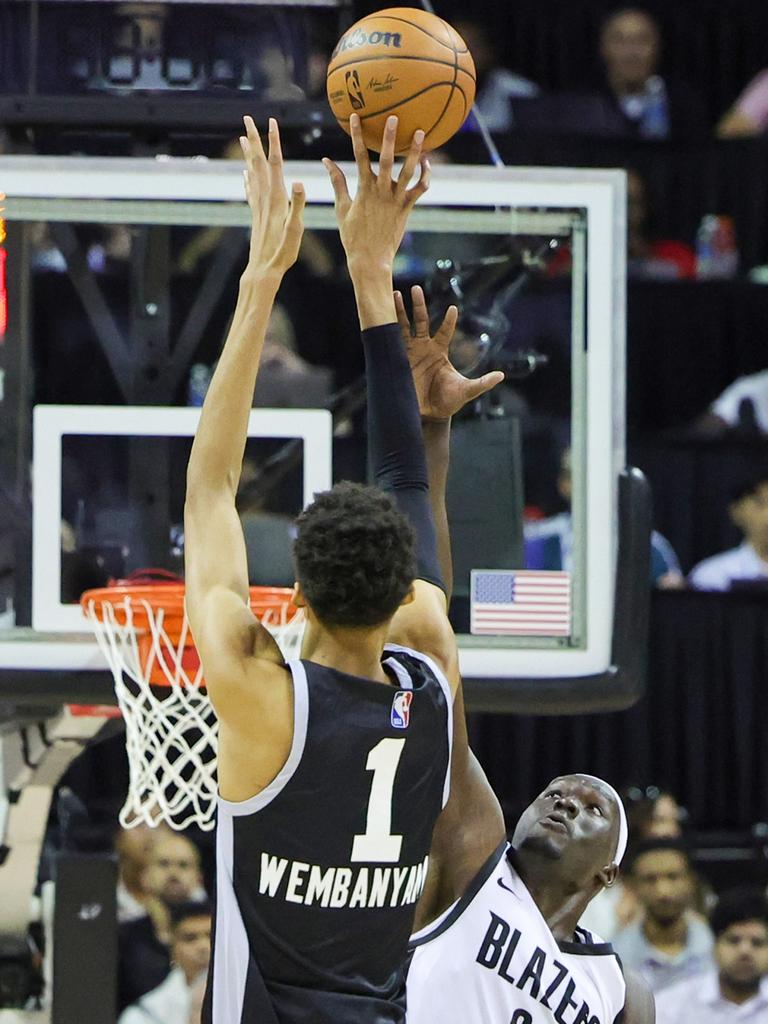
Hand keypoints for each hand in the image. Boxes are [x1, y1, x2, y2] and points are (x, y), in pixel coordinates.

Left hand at [240, 116, 304, 281]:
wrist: (262, 271)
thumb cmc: (282, 254)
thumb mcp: (296, 230)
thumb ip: (298, 205)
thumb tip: (298, 182)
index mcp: (276, 198)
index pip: (276, 163)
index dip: (273, 141)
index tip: (271, 121)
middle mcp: (264, 198)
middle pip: (259, 162)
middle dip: (254, 139)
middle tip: (247, 118)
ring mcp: (258, 206)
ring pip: (252, 172)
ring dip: (248, 154)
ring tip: (243, 137)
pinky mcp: (255, 215)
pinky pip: (250, 190)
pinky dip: (247, 177)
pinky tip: (245, 173)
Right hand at [323, 114, 429, 275]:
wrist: (370, 260)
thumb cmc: (353, 236)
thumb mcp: (341, 208)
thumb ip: (337, 182)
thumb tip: (326, 160)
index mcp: (363, 190)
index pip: (358, 157)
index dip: (357, 135)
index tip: (355, 117)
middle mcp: (380, 192)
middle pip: (385, 160)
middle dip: (389, 138)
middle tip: (394, 117)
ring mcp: (395, 200)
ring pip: (408, 172)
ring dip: (414, 152)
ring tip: (420, 132)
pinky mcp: (407, 208)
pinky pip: (420, 189)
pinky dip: (425, 176)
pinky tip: (426, 163)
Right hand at [395, 285, 504, 420]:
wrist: (428, 416)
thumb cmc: (448, 402)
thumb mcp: (467, 391)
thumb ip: (482, 383)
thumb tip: (501, 376)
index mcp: (440, 351)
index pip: (445, 330)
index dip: (449, 320)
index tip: (453, 309)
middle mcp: (424, 348)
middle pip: (421, 321)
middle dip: (418, 305)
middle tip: (415, 289)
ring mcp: (410, 353)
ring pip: (403, 327)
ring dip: (399, 312)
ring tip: (395, 294)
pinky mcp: (398, 361)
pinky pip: (391, 343)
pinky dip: (386, 331)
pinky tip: (380, 318)